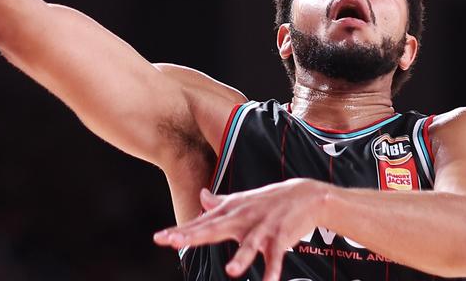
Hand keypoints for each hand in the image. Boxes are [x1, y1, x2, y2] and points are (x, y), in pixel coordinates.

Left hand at [153, 179, 327, 280]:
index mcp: (231, 212)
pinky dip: (273, 269)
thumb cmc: (270, 200)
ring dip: (242, 258)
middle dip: (194, 235)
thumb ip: (220, 202)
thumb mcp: (242, 200)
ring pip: (249, 245)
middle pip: (215, 228)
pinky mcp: (281, 237)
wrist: (306, 194)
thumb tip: (201, 195)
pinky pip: (275, 256)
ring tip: (231, 271)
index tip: (160, 238)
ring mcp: (262, 228)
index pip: (202, 223)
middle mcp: (243, 219)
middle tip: (173, 241)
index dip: (181, 230)